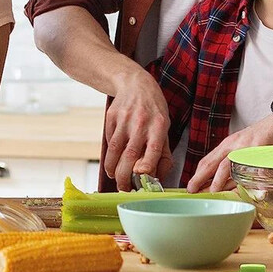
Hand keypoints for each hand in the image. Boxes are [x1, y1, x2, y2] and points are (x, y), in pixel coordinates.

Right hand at [104, 69, 171, 189]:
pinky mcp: (111, 117)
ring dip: (112, 169)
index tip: (141, 180)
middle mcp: (141, 122)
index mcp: (159, 126)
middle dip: (124, 177)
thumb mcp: (165, 128)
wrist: (135, 84)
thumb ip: (163, 154)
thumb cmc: (153, 110)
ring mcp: (124, 119)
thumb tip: (157, 178)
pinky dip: (109, 154)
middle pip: (129, 155)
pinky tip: (113, 159)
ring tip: (114, 177)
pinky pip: (108, 140)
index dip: (146, 168)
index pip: (152, 151)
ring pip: (114, 150)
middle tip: (124, 187)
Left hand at [187, 114, 272, 192]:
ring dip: (220, 180)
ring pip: (229, 165)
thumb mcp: (243, 148)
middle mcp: (234, 145)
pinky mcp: (261, 148)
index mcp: (228, 145)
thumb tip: (224, 185)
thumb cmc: (264, 137)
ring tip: (213, 191)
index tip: (190, 186)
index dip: (197, 174)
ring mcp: (247, 147)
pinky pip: (253, 167)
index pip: (208, 160)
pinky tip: (249, 189)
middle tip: (192, 190)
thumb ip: (234, 164)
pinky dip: (251, 179)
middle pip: (214, 163)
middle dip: (201, 177)